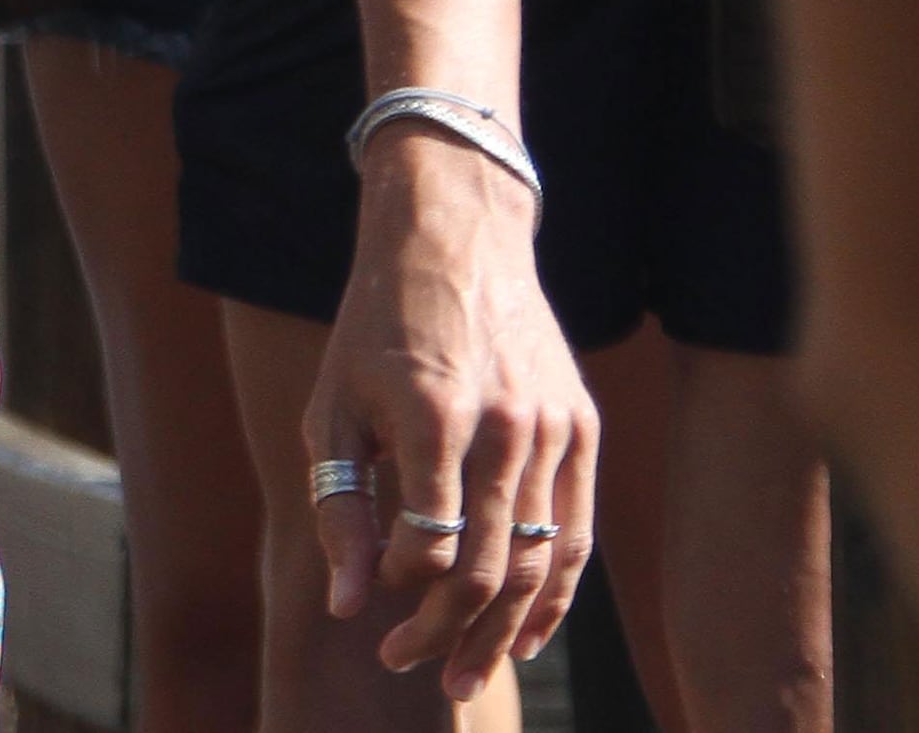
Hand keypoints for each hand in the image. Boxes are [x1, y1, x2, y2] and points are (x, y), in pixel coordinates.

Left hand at [308, 133, 595, 697]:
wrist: (453, 241)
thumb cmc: (376, 329)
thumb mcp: (334, 407)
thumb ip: (340, 506)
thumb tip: (346, 605)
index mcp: (436, 412)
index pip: (429, 541)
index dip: (400, 583)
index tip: (373, 597)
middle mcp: (507, 424)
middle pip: (490, 564)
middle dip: (448, 630)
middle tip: (413, 667)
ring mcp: (555, 429)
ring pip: (540, 560)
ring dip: (504, 630)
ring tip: (467, 676)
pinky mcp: (584, 428)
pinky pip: (577, 532)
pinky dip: (556, 593)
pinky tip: (526, 634)